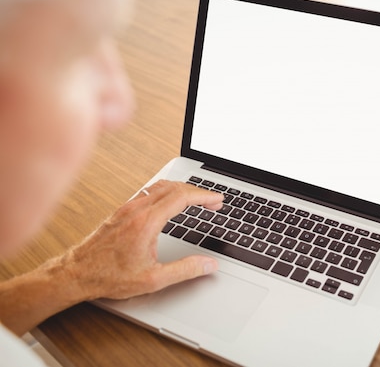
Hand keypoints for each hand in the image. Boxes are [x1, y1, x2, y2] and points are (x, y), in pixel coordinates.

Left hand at [65, 180, 223, 299]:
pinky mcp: (122, 211)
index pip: (182, 197)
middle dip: (197, 191)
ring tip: (196, 199)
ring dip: (182, 189)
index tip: (217, 200)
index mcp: (147, 222)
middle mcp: (137, 209)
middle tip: (213, 201)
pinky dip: (167, 192)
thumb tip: (209, 264)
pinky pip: (149, 191)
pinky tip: (170, 201)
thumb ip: (186, 270)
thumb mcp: (153, 279)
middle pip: (174, 187)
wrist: (76, 273)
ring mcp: (128, 208)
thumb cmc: (108, 276)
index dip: (204, 196)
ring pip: (160, 186)